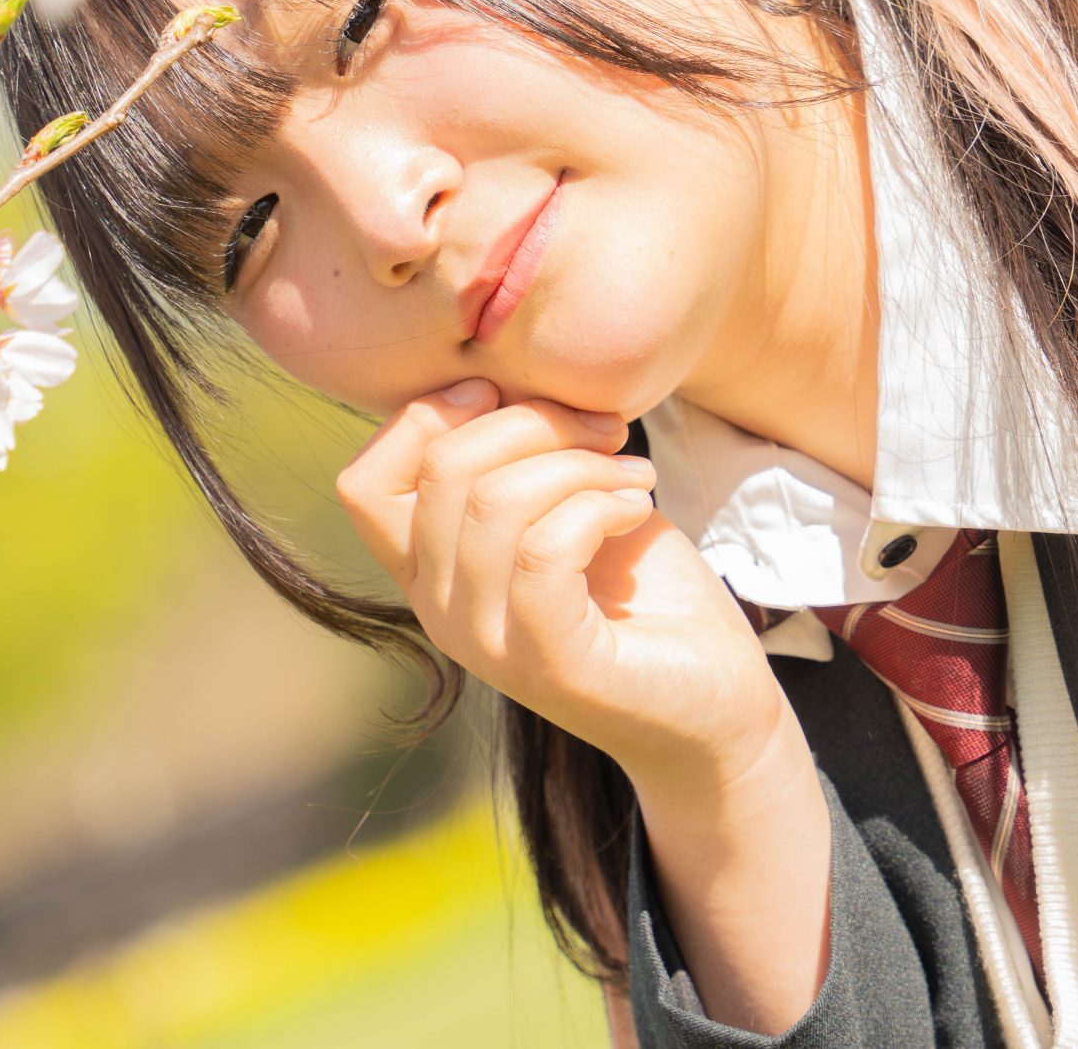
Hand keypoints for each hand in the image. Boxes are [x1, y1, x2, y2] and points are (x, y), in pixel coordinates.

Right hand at [336, 378, 792, 788]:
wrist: (715, 699)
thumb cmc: (642, 592)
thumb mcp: (566, 503)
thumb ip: (517, 456)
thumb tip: (492, 378)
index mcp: (432, 571)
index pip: (363, 485)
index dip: (425, 416)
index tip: (507, 395)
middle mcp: (441, 613)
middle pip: (442, 470)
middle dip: (534, 420)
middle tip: (607, 430)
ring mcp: (489, 645)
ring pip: (496, 502)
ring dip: (582, 462)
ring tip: (633, 475)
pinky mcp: (550, 665)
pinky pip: (545, 550)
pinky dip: (599, 505)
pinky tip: (635, 508)